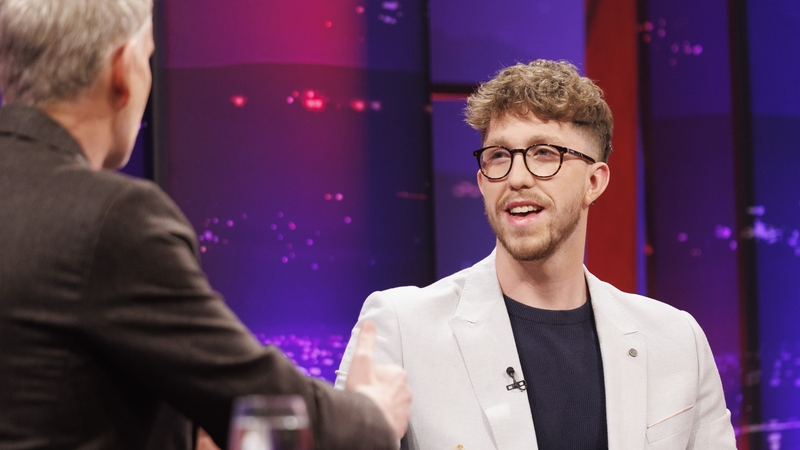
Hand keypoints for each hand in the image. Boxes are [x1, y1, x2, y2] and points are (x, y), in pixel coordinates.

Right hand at [345, 321, 411, 438]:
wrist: (365, 422)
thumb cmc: (363, 391)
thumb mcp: (361, 360)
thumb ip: (366, 340)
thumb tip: (369, 324)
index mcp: (398, 375)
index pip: (387, 372)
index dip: (374, 376)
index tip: (365, 382)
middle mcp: (406, 392)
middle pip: (392, 389)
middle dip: (381, 392)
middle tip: (365, 396)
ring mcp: (404, 411)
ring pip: (394, 406)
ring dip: (384, 407)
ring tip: (368, 410)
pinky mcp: (400, 427)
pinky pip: (394, 422)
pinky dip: (386, 422)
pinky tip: (374, 421)